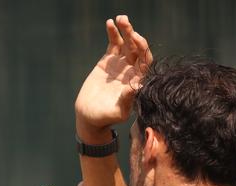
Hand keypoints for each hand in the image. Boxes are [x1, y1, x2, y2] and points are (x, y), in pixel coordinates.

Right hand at [75, 15, 152, 140]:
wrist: (89, 116)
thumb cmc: (105, 118)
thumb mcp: (117, 111)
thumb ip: (127, 100)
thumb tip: (136, 86)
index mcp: (138, 81)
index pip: (145, 60)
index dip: (142, 48)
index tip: (135, 39)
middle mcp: (132, 70)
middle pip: (137, 48)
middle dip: (133, 34)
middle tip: (126, 23)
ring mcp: (121, 64)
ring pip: (126, 43)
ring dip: (125, 30)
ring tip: (120, 18)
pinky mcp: (108, 61)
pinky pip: (113, 44)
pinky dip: (112, 34)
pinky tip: (109, 23)